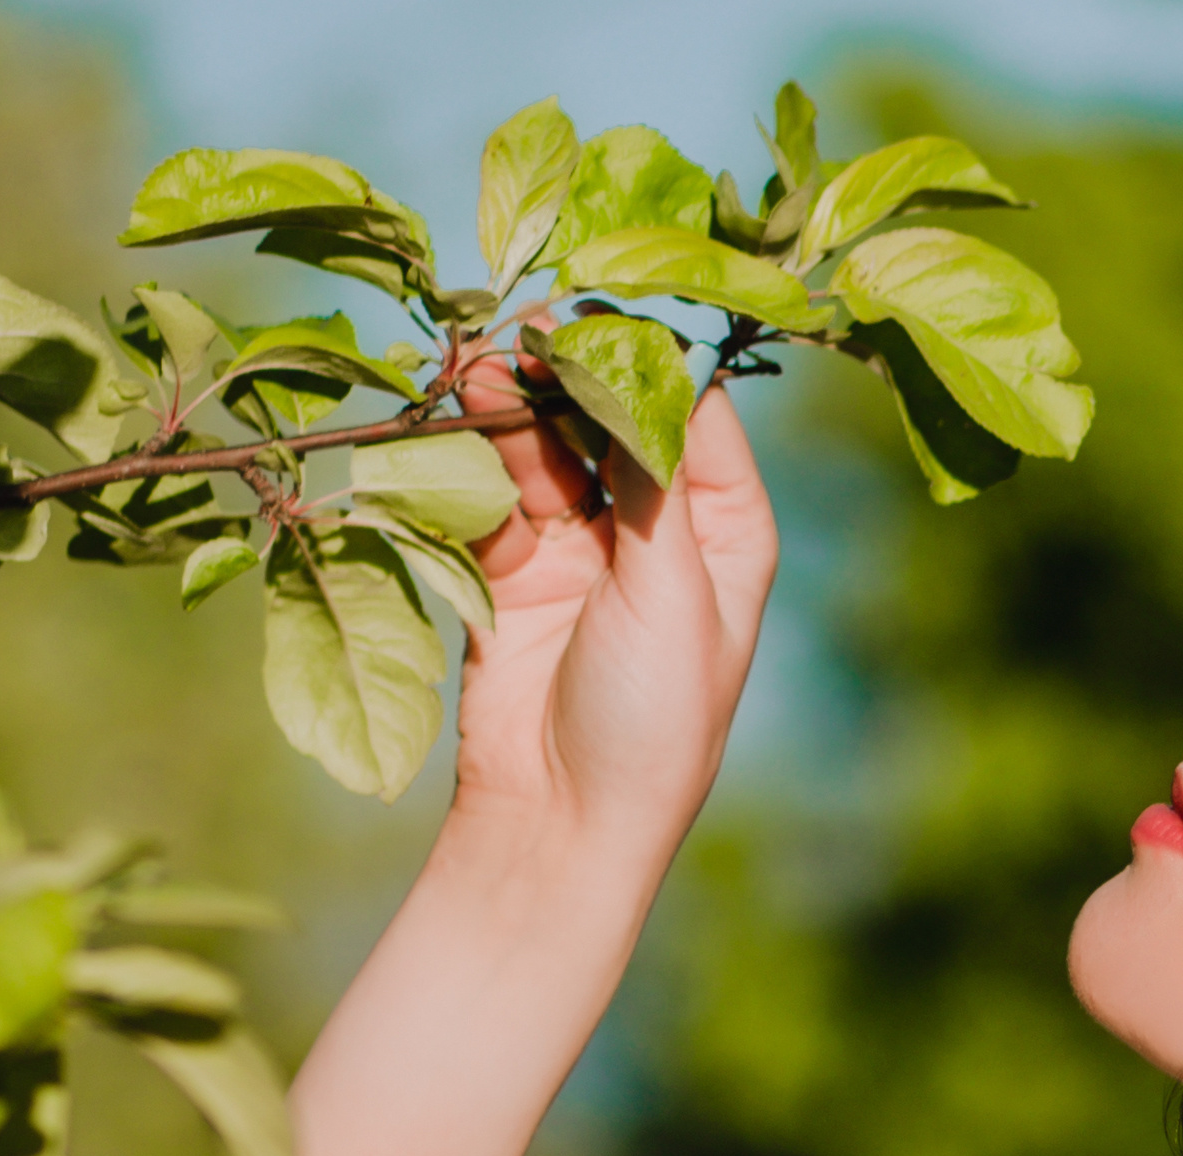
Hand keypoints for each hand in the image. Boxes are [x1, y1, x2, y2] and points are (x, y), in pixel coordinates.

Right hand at [454, 351, 778, 858]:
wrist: (561, 820)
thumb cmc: (651, 719)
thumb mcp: (672, 592)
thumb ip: (649, 480)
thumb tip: (630, 365)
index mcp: (727, 534)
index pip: (696, 416)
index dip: (651, 358)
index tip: (601, 308)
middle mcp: (660, 532)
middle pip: (614, 419)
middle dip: (571, 370)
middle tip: (525, 324)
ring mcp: (585, 548)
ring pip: (548, 446)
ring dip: (516, 404)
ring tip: (478, 358)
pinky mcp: (515, 570)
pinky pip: (493, 491)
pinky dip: (473, 454)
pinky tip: (455, 410)